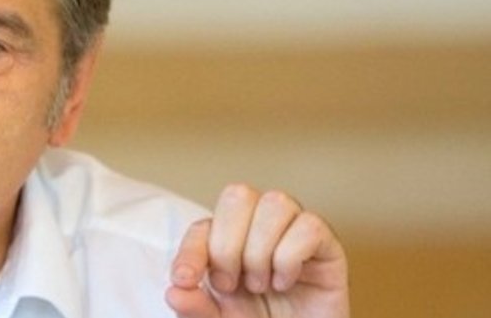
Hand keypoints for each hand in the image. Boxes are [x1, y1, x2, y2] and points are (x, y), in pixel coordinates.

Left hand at [166, 184, 348, 317]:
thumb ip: (194, 307)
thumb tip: (174, 291)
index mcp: (227, 240)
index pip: (203, 224)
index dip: (191, 249)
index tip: (185, 279)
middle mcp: (260, 227)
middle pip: (238, 195)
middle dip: (227, 245)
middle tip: (231, 285)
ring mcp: (294, 232)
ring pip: (275, 203)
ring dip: (259, 251)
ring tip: (261, 284)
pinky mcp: (327, 246)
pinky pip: (310, 226)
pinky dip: (290, 257)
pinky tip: (285, 282)